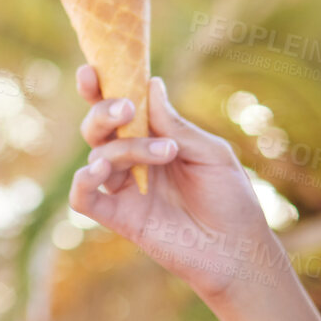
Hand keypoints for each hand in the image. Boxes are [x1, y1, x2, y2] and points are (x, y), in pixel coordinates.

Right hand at [70, 69, 276, 303]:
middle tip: (128, 109)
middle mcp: (133, 161)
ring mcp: (123, 189)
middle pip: (98, 127)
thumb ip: (175, 124)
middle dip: (105, 111)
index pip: (119, 108)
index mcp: (154, 139)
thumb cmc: (230, 199)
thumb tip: (150, 84)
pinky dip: (84, 179)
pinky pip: (82, 196)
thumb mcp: (210, 152)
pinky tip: (102, 171)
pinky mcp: (118, 217)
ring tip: (166, 153)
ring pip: (98, 155)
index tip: (92, 69)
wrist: (239, 251)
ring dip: (126, 147)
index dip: (101, 88)